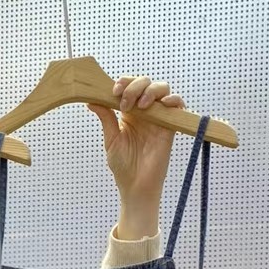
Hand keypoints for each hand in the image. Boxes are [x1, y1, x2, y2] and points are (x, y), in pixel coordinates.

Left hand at [88, 77, 185, 241]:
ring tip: (141, 106)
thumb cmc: (123, 166)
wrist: (136, 186)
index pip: (129, 86)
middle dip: (134, 87)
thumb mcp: (111, 140)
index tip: (114, 91)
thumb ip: (106, 118)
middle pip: (145, 83)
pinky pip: (177, 105)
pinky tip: (162, 105)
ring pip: (161, 89)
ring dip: (151, 91)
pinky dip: (173, 100)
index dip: (124, 83)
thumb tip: (91, 100)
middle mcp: (145, 111)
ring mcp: (158, 117)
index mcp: (129, 112)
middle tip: (125, 103)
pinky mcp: (170, 126)